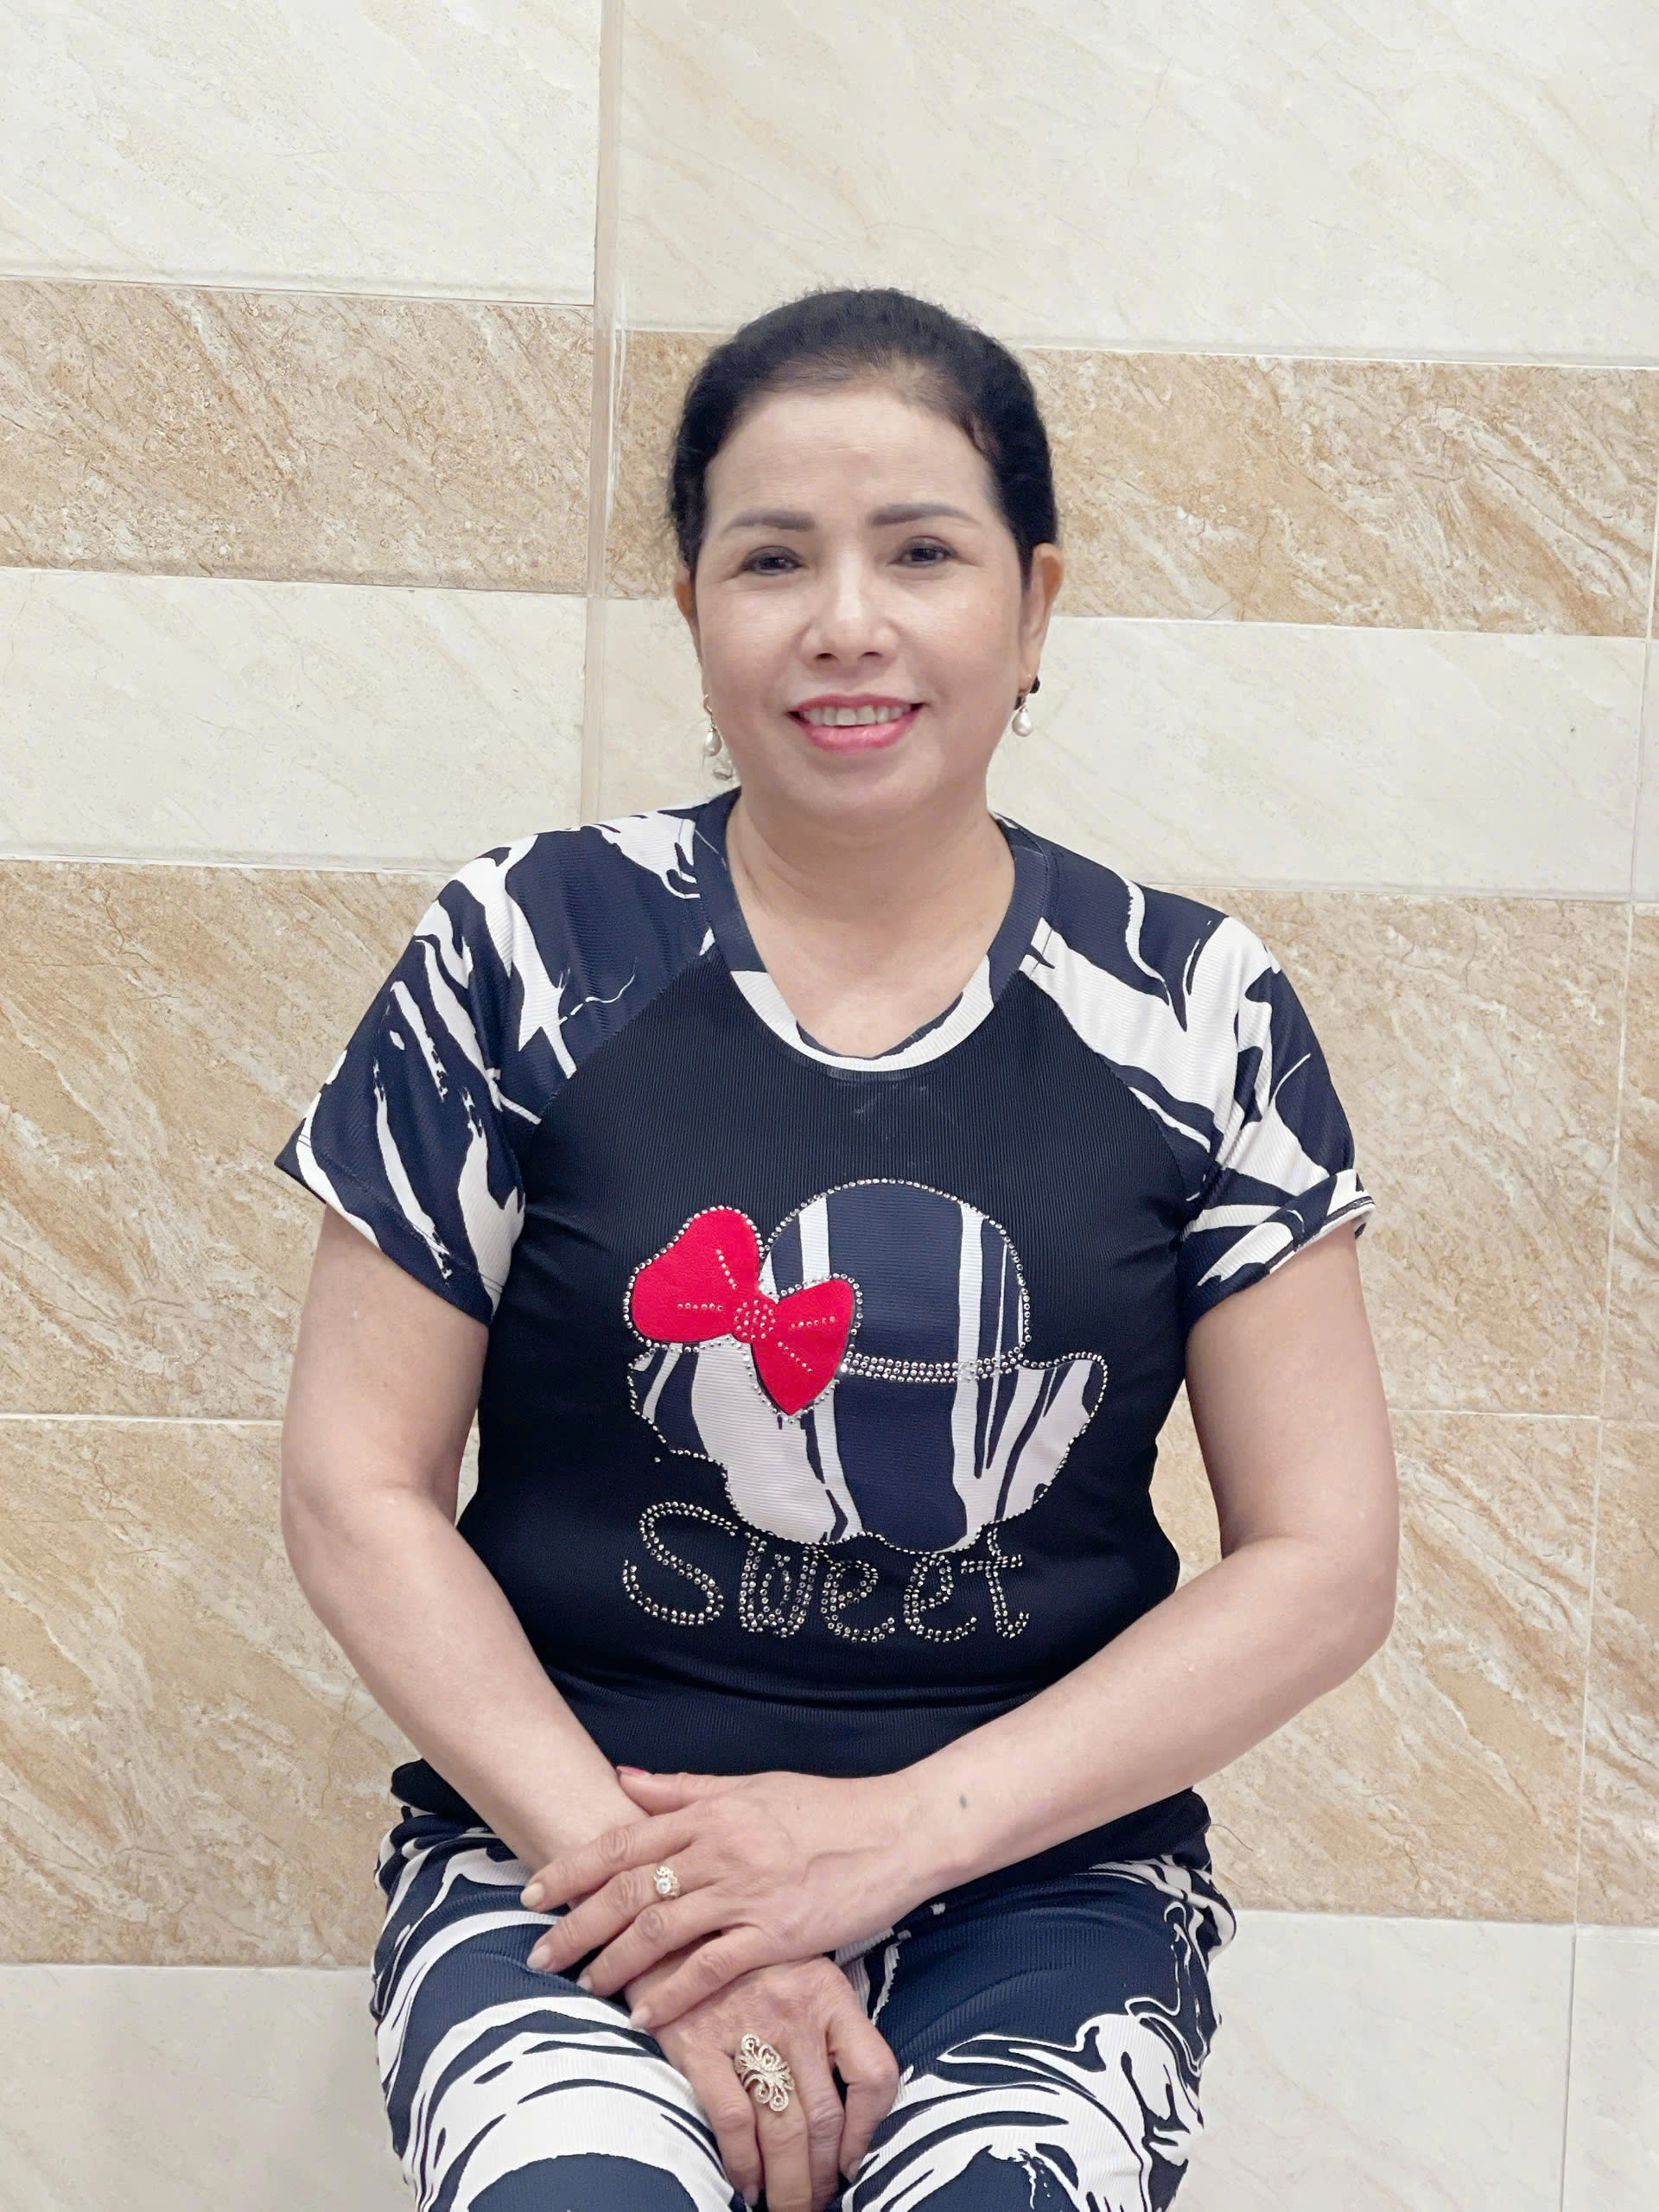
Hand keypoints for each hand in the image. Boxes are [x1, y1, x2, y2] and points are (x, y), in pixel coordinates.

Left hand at [522, 1767, 925, 2027]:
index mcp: (711, 1811)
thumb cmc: (825, 1807)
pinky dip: (672, 1994)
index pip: (623, 1841)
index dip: (573, 1869)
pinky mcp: (777, 1935)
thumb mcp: (752, 1785)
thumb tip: (622, 1778)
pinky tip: (646, 2015)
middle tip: (540, 1953)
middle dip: (577, 1923)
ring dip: (614, 1963)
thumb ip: (685, 1789)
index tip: (534, 1893)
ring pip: (660, 1930)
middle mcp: (720, 1849)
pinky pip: (710, 1969)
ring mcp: (747, 1893)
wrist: (896, 1830)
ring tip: (585, 1986)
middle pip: (629, 1889)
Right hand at [634, 1948, 898, 2211]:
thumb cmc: (741, 1958)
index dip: (870, 2130)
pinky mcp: (700, 2045)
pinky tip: (746, 2185)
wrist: (669, 1926)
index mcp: (828, 1993)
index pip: (874, 2072)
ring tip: (786, 2207)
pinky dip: (743, 2165)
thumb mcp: (798, 1970)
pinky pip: (734, 2122)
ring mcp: (747, 2029)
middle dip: (822, 2177)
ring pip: (784, 2130)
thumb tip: (848, 2105)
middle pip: (825, 2118)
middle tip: (816, 2203)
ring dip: (788, 2184)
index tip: (854, 2162)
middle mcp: (795, 2013)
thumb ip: (825, 2025)